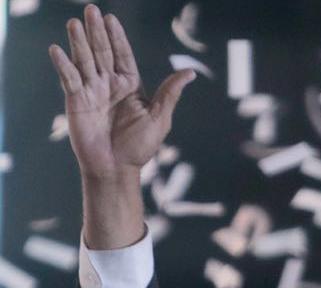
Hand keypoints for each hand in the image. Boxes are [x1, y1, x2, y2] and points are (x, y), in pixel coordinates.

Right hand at [48, 3, 195, 181]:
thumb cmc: (140, 147)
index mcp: (130, 85)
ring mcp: (91, 91)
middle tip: (90, 9)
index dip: (117, 37)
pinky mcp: (76, 101)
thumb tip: (191, 73)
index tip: (111, 18)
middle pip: (101, 52)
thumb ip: (170, 93)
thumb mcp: (160, 118)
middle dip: (96, 31)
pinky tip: (57, 49)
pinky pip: (69, 79)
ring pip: (84, 60)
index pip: (122, 55)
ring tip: (74, 22)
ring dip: (79, 42)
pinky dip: (63, 64)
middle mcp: (109, 84)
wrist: (117, 168)